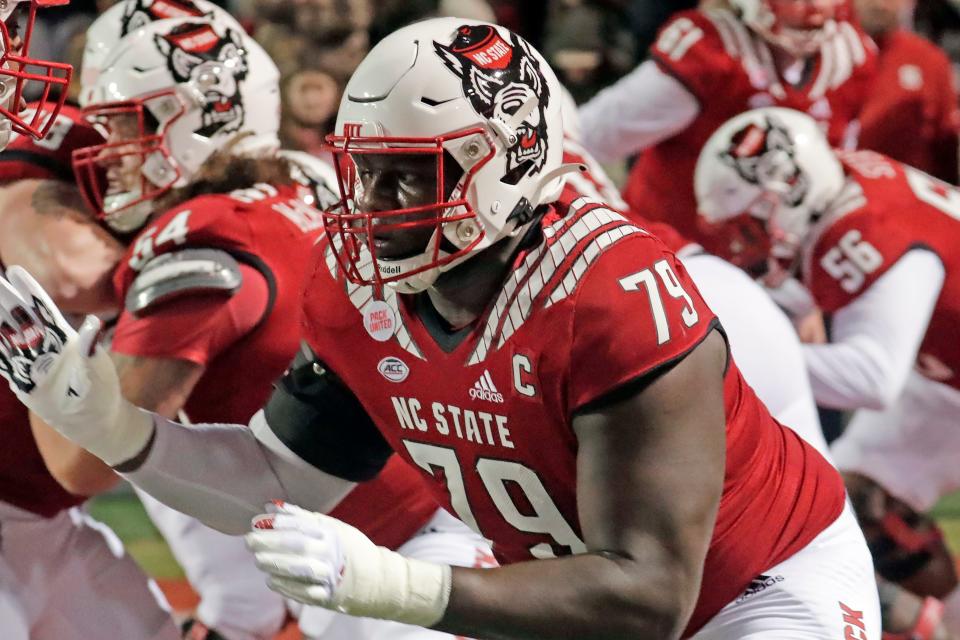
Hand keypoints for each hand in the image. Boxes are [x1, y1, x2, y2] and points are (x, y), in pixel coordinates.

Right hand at [0, 266, 151, 465]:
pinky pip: (4, 363)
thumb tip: (95, 324)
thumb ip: (90, 349)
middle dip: (5, 300)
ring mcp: (32, 365)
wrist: (95, 422)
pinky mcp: (23, 383)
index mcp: (65, 339)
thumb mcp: (97, 371)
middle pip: (20, 319)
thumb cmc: (101, 393)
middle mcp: (46, 348)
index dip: (28, 291)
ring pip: (7, 338)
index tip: (14, 270)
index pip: (43, 309)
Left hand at [245, 501, 450, 626]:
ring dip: (273, 564)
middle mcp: (331, 553)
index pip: (301, 526)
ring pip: (296, 569)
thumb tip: (272, 507)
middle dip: (269, 543)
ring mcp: (329, 575)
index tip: (259, 521)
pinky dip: (282, 585)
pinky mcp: (326, 595)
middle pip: (296, 546)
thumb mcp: (332, 527)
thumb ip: (302, 518)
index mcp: (332, 533)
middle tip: (250, 540)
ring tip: (258, 560)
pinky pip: (299, 591)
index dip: (279, 523)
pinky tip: (270, 580)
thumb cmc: (350, 549)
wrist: (375, 580)